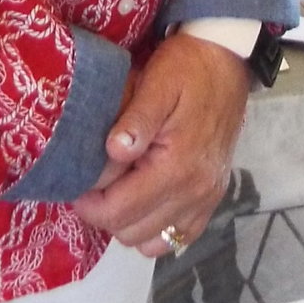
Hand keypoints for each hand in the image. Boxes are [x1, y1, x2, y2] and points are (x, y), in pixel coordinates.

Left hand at [70, 34, 249, 254]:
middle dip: (104, 212)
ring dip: (127, 222)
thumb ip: (136, 119)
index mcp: (177, 166)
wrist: (227, 62)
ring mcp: (205, 200)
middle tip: (95, 182)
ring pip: (149, 241)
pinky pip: (176, 239)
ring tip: (118, 188)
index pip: (119, 211)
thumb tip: (112, 152)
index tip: (77, 182)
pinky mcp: (211, 200)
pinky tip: (144, 200)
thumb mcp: (158, 82)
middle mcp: (194, 192)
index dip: (89, 203)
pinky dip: (154, 229)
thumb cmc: (187, 68)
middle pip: (130, 231)